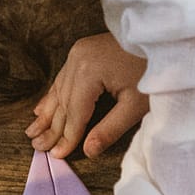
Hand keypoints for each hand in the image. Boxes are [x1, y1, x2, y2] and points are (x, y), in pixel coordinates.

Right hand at [25, 33, 149, 158]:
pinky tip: (41, 109)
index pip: (75, 113)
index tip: (57, 155)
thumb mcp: (136, 105)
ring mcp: (78, 53)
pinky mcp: (81, 50)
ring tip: (33, 133)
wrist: (161, 39)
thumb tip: (88, 151)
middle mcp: (77, 60)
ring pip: (59, 90)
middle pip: (64, 102)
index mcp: (89, 72)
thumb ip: (110, 129)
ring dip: (47, 113)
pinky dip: (53, 95)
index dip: (67, 137)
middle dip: (52, 128)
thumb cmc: (153, 71)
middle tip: (39, 148)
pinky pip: (63, 78)